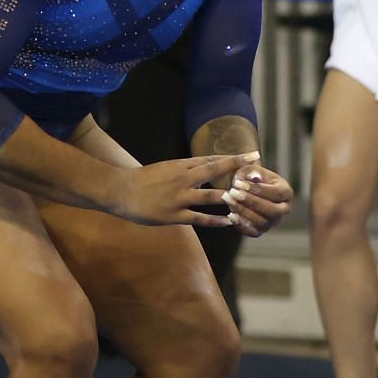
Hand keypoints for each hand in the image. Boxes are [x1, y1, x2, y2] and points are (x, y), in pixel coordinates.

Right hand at [110, 152, 252, 228]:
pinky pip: (199, 218)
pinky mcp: (173, 215)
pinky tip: (229, 222)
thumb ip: (187, 168)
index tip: (251, 155)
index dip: (233, 158)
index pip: (212, 160)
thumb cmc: (143, 179)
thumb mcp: (167, 168)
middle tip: (256, 164)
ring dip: (230, 198)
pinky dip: (215, 220)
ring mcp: (179, 197)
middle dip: (237, 167)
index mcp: (181, 166)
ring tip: (248, 199)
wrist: (120, 191)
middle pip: (215, 171)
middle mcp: (183, 178)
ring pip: (210, 196)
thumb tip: (207, 166)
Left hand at [223, 160, 293, 238]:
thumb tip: (254, 178)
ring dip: (243, 211)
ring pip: (262, 222)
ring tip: (228, 199)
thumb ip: (252, 171)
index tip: (239, 183)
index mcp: (286, 192)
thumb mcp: (249, 169)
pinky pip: (252, 232)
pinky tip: (230, 215)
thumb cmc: (247, 177)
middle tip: (233, 192)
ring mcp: (273, 222)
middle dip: (252, 202)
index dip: (258, 189)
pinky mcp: (260, 230)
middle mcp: (284, 209)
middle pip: (273, 210)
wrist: (242, 189)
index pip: (277, 193)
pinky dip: (241, 225)